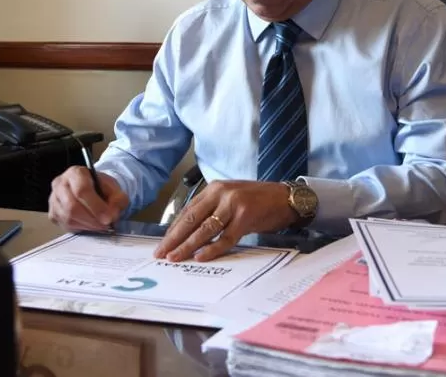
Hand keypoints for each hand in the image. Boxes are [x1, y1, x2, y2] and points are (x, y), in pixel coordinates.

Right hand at [48, 167, 128, 231]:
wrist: (92, 188)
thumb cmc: (101, 187)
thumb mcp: (115, 188)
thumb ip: (118, 199)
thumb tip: (112, 215)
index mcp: (75, 173)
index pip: (82, 189)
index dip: (96, 206)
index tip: (108, 218)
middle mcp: (60, 184)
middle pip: (72, 206)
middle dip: (92, 219)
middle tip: (106, 225)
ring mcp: (54, 200)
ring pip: (68, 218)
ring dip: (88, 225)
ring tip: (101, 226)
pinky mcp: (52, 214)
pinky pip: (65, 225)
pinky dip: (81, 228)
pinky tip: (91, 226)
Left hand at [154, 180, 295, 261]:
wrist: (285, 198)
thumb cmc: (258, 200)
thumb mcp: (230, 199)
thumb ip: (212, 210)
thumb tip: (189, 232)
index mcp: (215, 188)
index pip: (188, 210)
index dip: (174, 228)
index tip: (163, 243)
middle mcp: (221, 193)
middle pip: (191, 219)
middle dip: (174, 238)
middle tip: (161, 253)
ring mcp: (233, 204)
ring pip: (205, 229)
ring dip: (187, 246)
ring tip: (175, 258)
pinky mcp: (245, 217)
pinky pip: (225, 238)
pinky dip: (212, 249)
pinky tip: (201, 257)